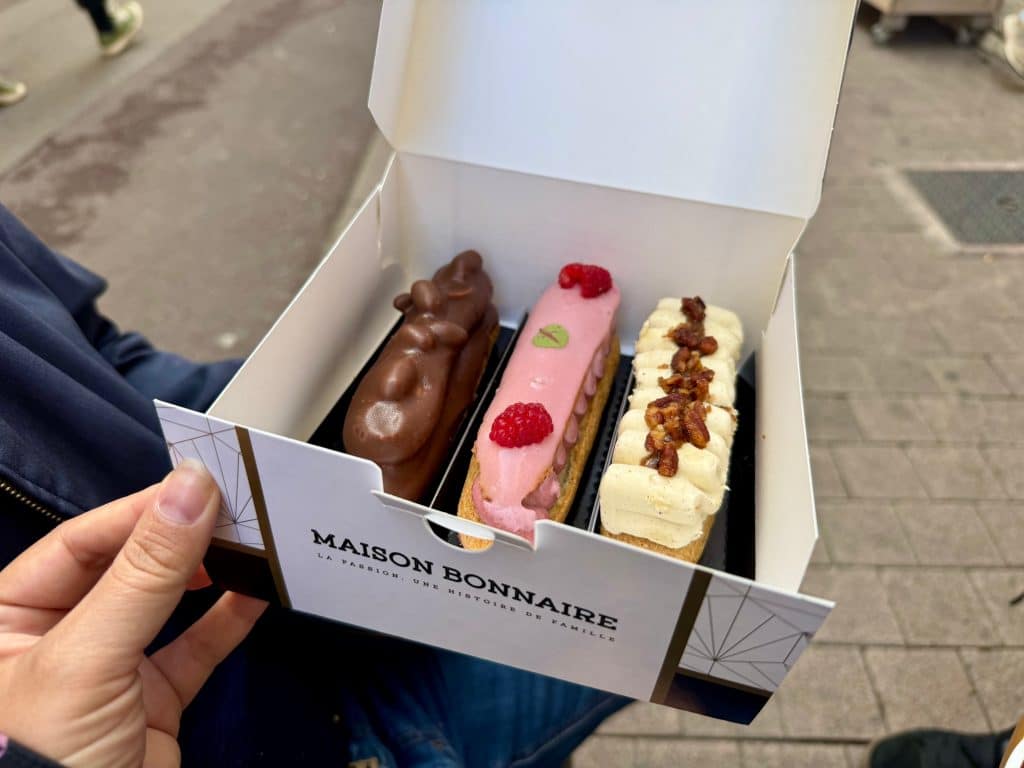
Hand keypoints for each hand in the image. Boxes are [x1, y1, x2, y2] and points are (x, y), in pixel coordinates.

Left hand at [0, 460, 266, 766]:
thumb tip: (189, 492)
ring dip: (211, 572)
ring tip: (252, 541)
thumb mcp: (84, 661)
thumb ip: (142, 574)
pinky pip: (195, 647)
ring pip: (166, 602)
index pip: (81, 540)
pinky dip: (229, 619)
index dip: (141, 509)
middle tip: (235, 506)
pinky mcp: (150, 702)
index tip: (201, 484)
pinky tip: (257, 592)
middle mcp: (55, 637)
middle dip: (181, 536)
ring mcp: (106, 670)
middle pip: (127, 564)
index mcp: (6, 619)